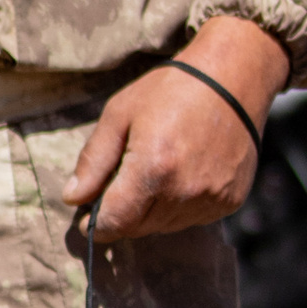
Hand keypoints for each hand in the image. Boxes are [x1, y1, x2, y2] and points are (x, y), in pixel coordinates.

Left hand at [63, 17, 287, 242]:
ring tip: (155, 173)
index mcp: (153, 169)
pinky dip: (179, 206)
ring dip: (151, 211)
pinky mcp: (229, 202)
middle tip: (121, 185)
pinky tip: (182, 174)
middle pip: (138, 229)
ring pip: (164, 227)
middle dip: (123, 214)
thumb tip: (73, 199)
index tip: (89, 216)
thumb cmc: (172, 89)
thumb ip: (94, 160)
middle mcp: (183, 192)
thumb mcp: (120, 114)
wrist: (234, 78)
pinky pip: (192, 219)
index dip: (96, 224)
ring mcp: (210, 199)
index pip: (114, 223)